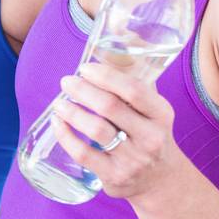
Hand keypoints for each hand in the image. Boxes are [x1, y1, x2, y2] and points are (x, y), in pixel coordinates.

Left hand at [51, 63, 186, 200]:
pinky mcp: (114, 176)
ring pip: (95, 129)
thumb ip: (135, 80)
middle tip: (67, 82)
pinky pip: (83, 153)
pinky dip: (65, 136)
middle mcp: (151, 137)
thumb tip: (117, 37)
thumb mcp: (152, 110)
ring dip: (71, 112)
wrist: (161, 181)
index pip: (134, 90)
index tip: (85, 69)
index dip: (106, 76)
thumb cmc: (149, 134)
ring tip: (59, 103)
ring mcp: (133, 159)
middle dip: (83, 90)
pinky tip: (58, 123)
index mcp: (161, 114)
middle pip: (110, 107)